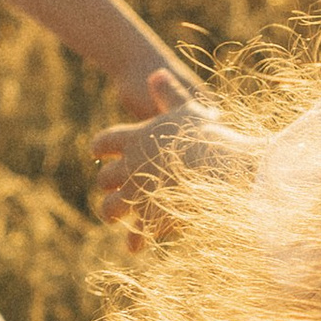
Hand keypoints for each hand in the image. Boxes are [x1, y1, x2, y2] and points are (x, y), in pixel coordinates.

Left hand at [91, 66, 224, 227]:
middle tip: (113, 189)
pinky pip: (135, 236)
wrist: (220, 169)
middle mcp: (129, 168)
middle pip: (104, 179)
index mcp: (135, 139)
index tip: (101, 153)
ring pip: (109, 209)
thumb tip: (155, 73)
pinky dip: (135, 242)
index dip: (101, 148)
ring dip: (113, 214)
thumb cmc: (206, 136)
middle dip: (108, 185)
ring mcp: (136, 195)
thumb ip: (167, 93)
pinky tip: (136, 247)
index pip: (103, 143)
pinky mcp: (149, 219)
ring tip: (116, 218)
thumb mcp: (186, 108)